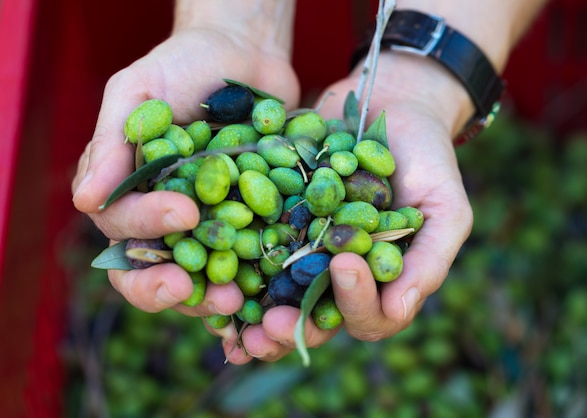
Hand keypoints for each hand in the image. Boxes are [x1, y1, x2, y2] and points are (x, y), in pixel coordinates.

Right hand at [72, 26, 298, 318]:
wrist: (244, 56)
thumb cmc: (182, 66)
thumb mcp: (137, 89)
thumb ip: (112, 142)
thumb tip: (84, 199)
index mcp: (128, 190)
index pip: (122, 225)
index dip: (146, 227)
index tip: (184, 211)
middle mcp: (164, 216)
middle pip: (152, 269)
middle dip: (169, 287)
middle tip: (195, 289)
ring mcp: (208, 224)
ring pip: (199, 276)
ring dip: (211, 295)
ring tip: (235, 299)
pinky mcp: (249, 223)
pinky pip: (248, 259)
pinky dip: (255, 277)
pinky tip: (267, 289)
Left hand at [224, 52, 473, 363]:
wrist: (390, 103)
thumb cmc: (428, 157)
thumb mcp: (444, 207)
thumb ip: (429, 259)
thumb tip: (400, 308)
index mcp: (380, 281)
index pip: (368, 315)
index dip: (354, 303)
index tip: (343, 263)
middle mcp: (338, 274)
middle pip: (315, 318)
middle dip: (291, 326)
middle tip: (268, 325)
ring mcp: (304, 249)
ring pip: (276, 293)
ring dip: (252, 311)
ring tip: (230, 317)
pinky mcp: (276, 219)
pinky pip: (250, 247)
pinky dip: (230, 263)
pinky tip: (205, 268)